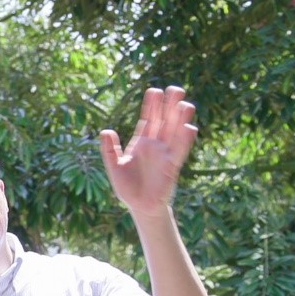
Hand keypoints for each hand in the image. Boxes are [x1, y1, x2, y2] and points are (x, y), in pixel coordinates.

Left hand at [100, 86, 198, 218]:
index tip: (154, 91)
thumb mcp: (114, 166)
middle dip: (169, 106)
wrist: (139, 207)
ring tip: (185, 104)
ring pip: (175, 133)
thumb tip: (105, 131)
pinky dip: (184, 141)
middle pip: (165, 121)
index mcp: (142, 142)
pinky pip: (179, 151)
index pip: (148, 119)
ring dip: (180, 120)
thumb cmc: (127, 187)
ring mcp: (165, 154)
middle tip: (175, 89)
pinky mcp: (172, 167)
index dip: (151, 106)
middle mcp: (156, 145)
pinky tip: (189, 129)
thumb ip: (109, 149)